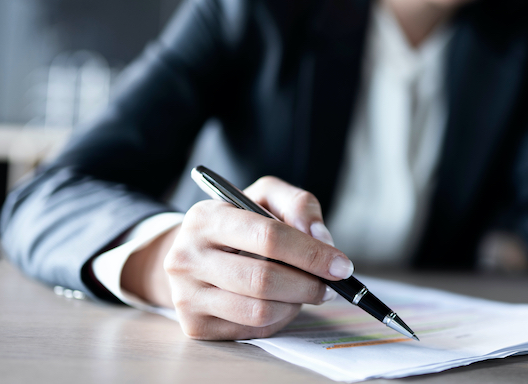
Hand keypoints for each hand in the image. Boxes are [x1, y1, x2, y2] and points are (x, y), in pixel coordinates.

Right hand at [121, 176, 351, 339]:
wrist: (194, 254)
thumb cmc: (240, 224)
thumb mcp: (266, 198)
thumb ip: (298, 204)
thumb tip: (321, 237)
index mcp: (206, 217)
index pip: (268, 237)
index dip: (311, 253)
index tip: (341, 266)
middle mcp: (187, 257)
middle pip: (264, 280)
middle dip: (308, 285)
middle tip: (330, 286)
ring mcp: (186, 295)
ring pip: (259, 311)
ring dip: (295, 304)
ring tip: (303, 291)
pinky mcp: (194, 326)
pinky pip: (251, 330)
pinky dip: (277, 319)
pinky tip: (280, 303)